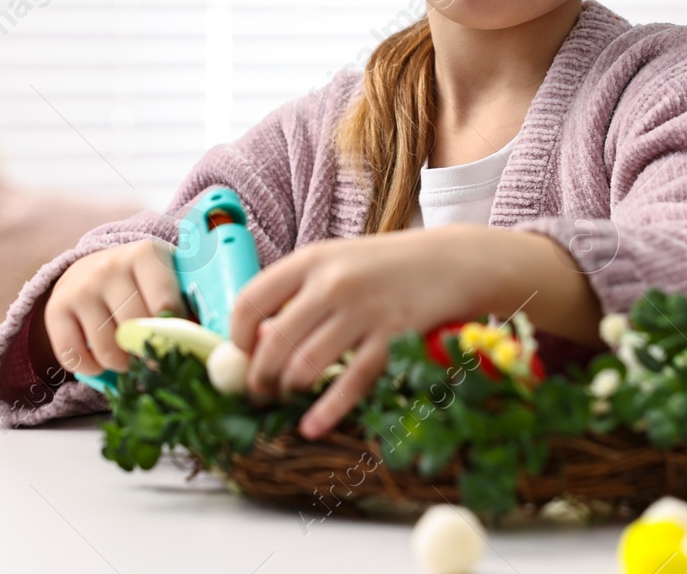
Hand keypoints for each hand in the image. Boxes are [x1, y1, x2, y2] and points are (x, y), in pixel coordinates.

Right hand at [37, 239, 185, 376]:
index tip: (176, 347)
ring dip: (121, 363)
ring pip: (107, 348)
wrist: (92, 267)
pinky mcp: (56, 308)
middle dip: (146, 352)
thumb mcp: (168, 279)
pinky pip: (73, 356)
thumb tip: (203, 343)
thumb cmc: (141, 282)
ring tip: (128, 357)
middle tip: (151, 355)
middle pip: (135, 329)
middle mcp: (110, 266)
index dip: (174, 335)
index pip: (165, 304)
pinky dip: (90, 368)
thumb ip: (188, 305)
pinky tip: (100, 360)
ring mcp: (81, 287)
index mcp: (146, 254)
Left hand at [228, 230, 485, 439]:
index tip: (240, 355)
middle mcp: (333, 283)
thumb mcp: (336, 263)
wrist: (450, 263)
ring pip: (305, 365)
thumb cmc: (384, 267)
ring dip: (288, 390)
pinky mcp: (393, 340)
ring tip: (287, 396)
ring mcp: (364, 312)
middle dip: (259, 376)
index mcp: (311, 259)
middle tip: (259, 391)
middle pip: (273, 341)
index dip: (236, 336)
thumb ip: (298, 293)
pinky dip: (326, 411)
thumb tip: (254, 340)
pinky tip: (312, 426)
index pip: (251, 300)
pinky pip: (350, 384)